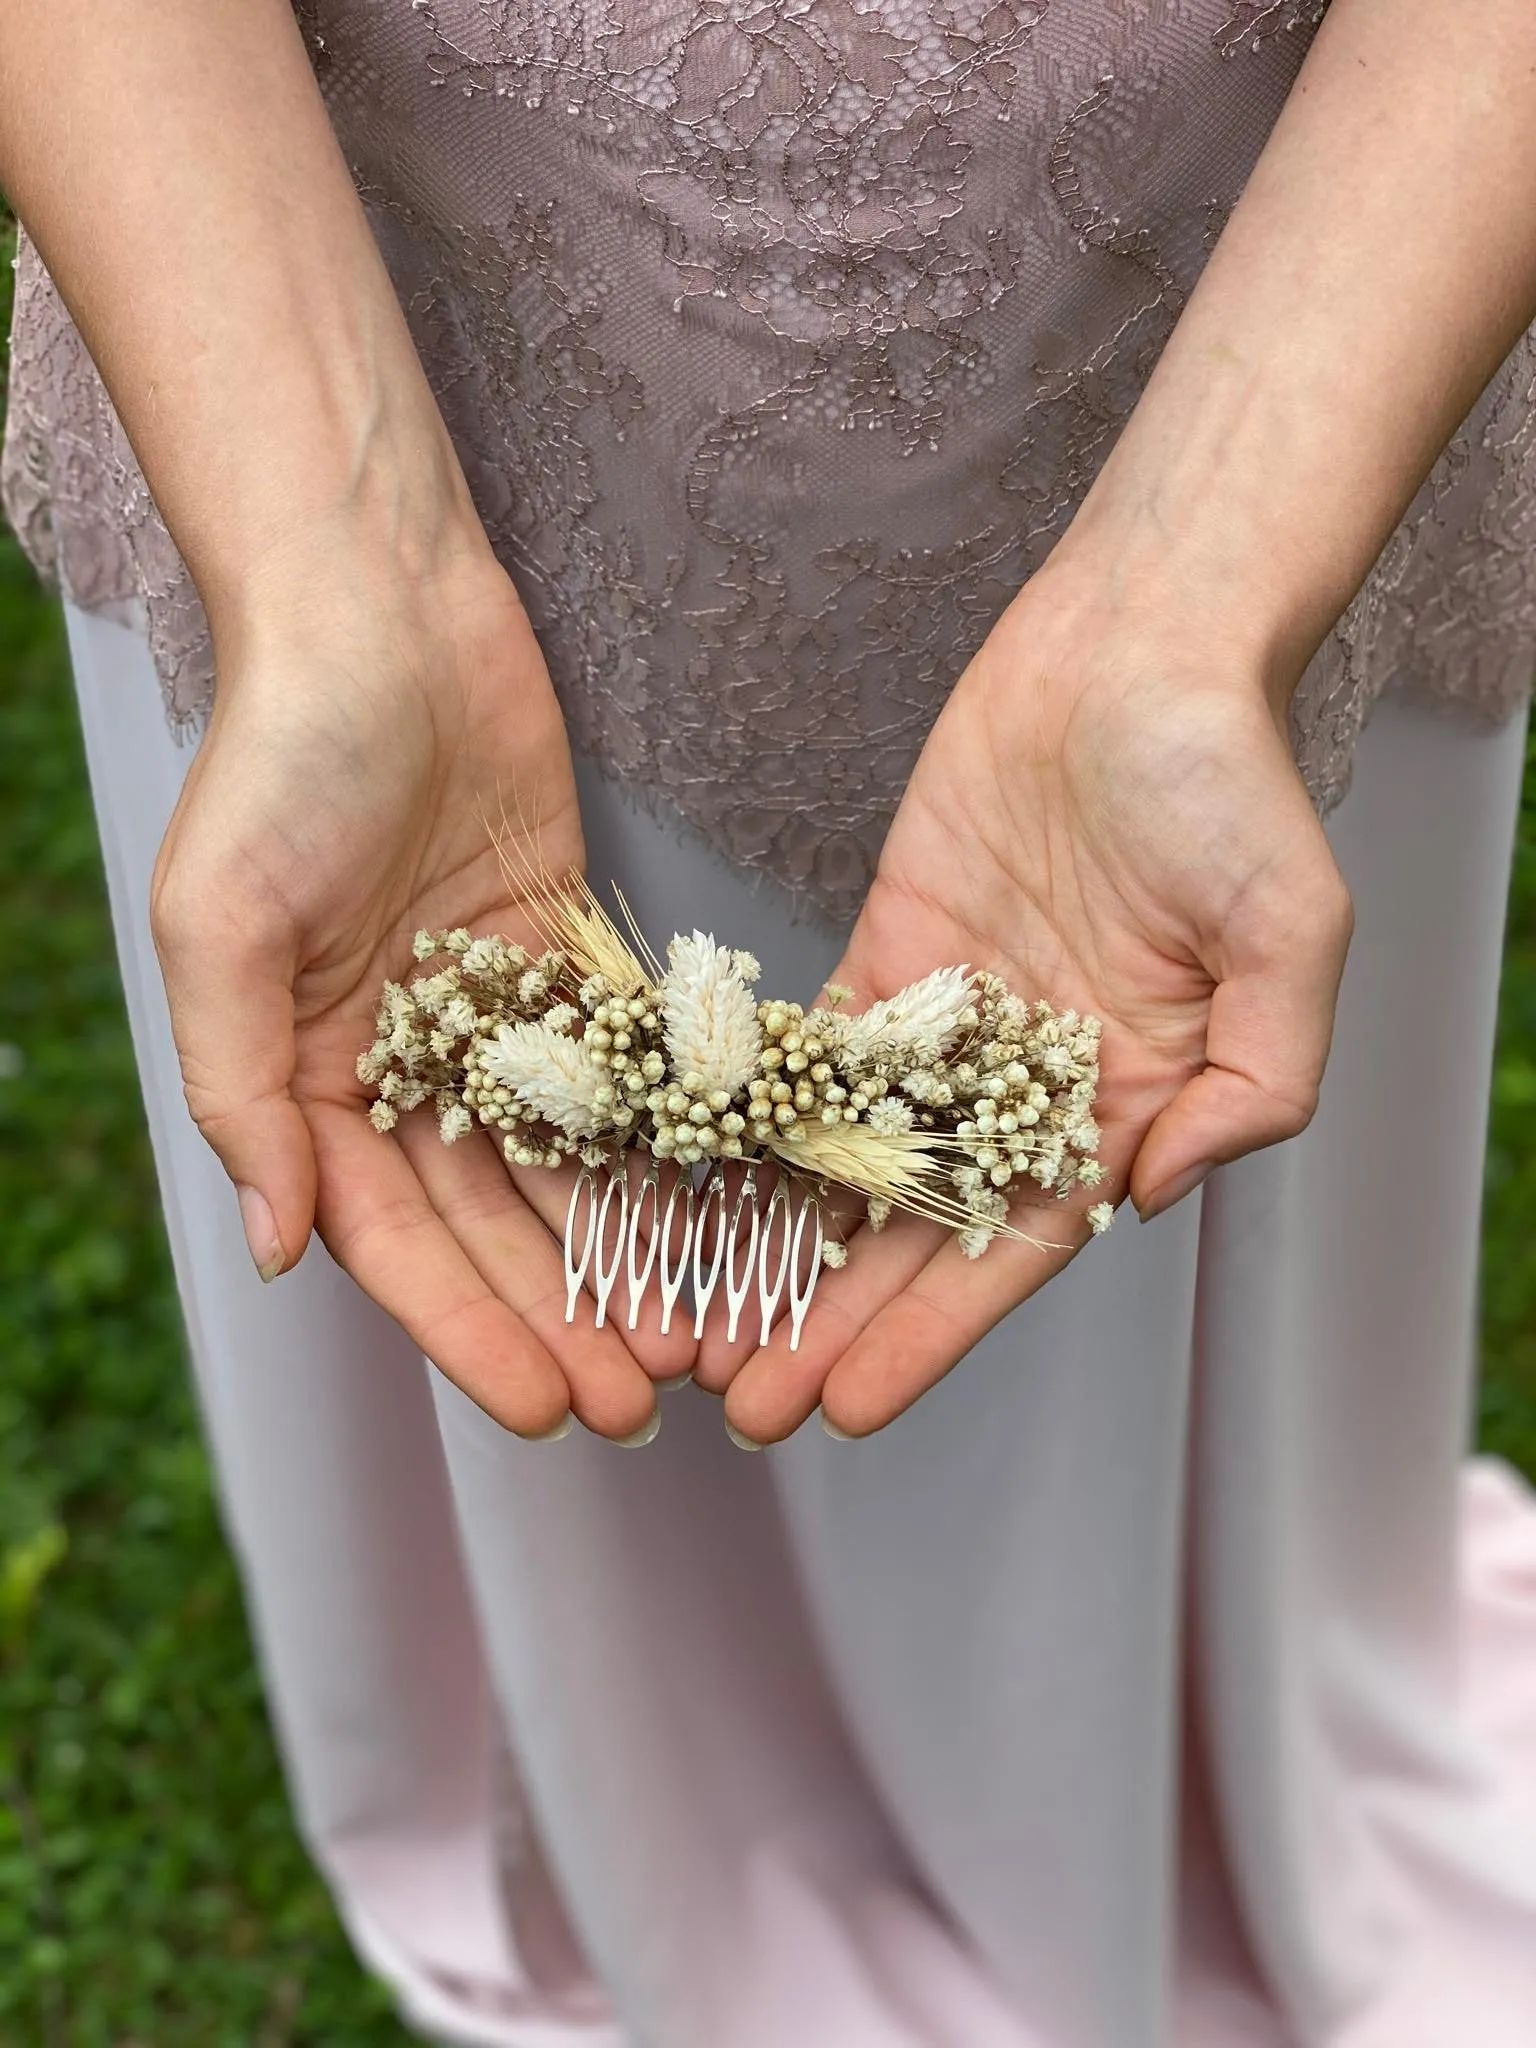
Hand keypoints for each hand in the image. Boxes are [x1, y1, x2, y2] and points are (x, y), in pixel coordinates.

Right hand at [149, 534, 690, 1439]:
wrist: (382, 612)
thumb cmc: (282, 758)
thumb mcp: (222, 927)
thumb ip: (242, 1092)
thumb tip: (275, 1250)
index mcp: (306, 1075)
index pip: (393, 1237)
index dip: (467, 1328)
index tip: (543, 1409)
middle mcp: (399, 1063)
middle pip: (489, 1223)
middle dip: (560, 1314)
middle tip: (642, 1399)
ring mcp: (488, 1019)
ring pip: (564, 1167)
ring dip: (622, 1254)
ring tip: (696, 1334)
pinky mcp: (564, 964)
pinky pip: (622, 1077)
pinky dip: (663, 1149)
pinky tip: (721, 1215)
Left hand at [700, 559, 1352, 1440]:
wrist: (1136, 648)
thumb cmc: (1227, 782)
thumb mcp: (1290, 938)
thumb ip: (1255, 1083)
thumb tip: (1151, 1192)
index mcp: (1127, 1102)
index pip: (1011, 1249)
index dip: (929, 1332)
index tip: (849, 1407)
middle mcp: (1030, 1085)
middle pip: (915, 1230)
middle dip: (833, 1319)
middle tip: (744, 1405)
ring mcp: (952, 1027)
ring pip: (851, 1163)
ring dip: (782, 1248)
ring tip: (703, 1330)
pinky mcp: (889, 959)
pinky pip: (814, 1063)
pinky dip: (758, 1129)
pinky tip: (697, 1192)